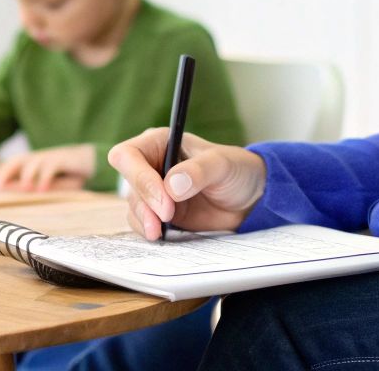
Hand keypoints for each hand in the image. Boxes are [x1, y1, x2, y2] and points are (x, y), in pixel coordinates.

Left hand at [0, 144, 95, 191]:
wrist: (90, 160)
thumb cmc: (67, 174)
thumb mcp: (49, 182)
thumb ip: (35, 186)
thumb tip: (17, 191)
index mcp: (34, 162)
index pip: (13, 164)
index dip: (3, 173)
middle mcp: (40, 157)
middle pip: (18, 160)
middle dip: (7, 171)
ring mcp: (52, 156)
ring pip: (34, 162)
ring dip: (27, 175)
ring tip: (25, 188)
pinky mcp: (64, 158)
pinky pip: (52, 166)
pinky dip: (45, 177)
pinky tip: (43, 189)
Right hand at [107, 129, 265, 240]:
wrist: (250, 198)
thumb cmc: (236, 170)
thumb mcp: (223, 165)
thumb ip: (199, 171)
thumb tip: (171, 186)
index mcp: (160, 142)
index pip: (129, 155)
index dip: (139, 177)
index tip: (163, 200)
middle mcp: (151, 165)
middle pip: (129, 184)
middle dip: (145, 204)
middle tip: (166, 219)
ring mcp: (154, 191)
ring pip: (134, 206)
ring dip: (145, 220)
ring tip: (161, 232)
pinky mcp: (158, 213)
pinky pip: (142, 223)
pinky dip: (148, 230)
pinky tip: (163, 235)